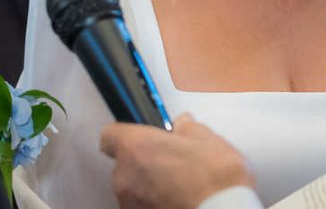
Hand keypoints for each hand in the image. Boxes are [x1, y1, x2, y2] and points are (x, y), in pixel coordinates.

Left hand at [100, 113, 254, 208]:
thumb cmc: (215, 181)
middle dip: (145, 162)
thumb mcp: (208, 140)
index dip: (127, 135)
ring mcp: (129, 203)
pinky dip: (155, 203)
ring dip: (150, 185)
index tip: (142, 136)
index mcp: (136, 147)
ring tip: (179, 186)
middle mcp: (125, 176)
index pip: (110, 135)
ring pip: (133, 188)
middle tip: (172, 162)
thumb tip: (184, 125)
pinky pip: (141, 205)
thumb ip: (188, 128)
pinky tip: (177, 201)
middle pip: (125, 163)